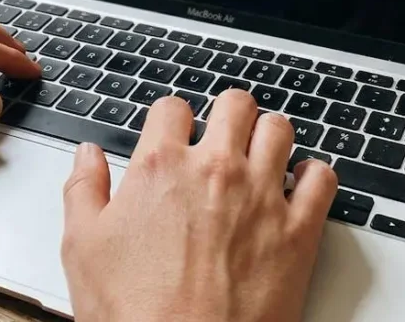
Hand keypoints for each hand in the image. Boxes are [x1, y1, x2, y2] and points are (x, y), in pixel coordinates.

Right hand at [61, 89, 338, 321]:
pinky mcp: (298, 231)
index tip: (172, 136)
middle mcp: (216, 171)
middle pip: (234, 104)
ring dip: (268, 135)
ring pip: (279, 129)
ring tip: (259, 154)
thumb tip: (87, 155)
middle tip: (221, 135)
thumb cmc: (134, 314)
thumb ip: (83, 189)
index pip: (171, 107)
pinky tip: (298, 186)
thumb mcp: (82, 249)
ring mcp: (262, 197)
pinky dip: (313, 176)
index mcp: (161, 167)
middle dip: (226, 115)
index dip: (170, 120)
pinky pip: (322, 178)